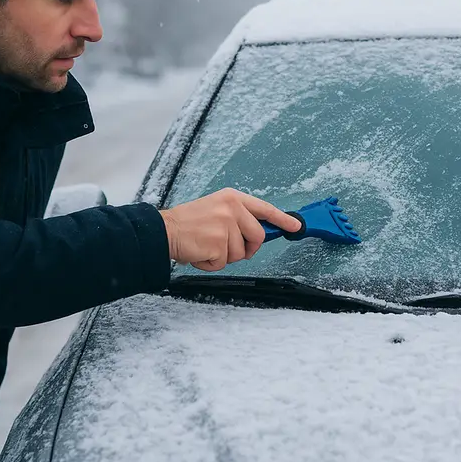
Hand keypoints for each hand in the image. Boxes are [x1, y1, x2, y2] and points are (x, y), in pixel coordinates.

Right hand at [158, 188, 302, 270]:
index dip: (282, 219)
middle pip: (258, 236)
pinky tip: (200, 252)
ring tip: (206, 246)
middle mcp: (232, 209)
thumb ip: (238, 217)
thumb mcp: (216, 209)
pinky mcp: (218, 243)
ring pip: (240, 253)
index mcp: (232, 198)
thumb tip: (259, 232)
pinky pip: (224, 262)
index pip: (265, 208)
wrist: (165, 230)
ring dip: (224, 257)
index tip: (295, 226)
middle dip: (248, 249)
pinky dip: (211, 264)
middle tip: (230, 249)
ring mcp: (225, 225)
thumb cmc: (188, 222)